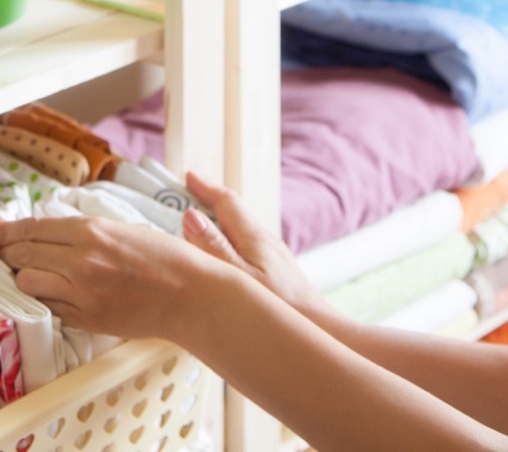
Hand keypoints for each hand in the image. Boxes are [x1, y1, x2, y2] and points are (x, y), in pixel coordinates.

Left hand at [0, 215, 220, 341]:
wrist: (193, 296)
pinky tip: (42, 295)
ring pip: (27, 284)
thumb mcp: (121, 228)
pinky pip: (49, 307)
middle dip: (2, 255)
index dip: (2, 232)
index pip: (31, 229)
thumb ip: (82, 231)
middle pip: (22, 255)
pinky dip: (40, 300)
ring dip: (19, 279)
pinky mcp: (87, 318)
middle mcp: (81, 260)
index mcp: (90, 231)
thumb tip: (46, 232)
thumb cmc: (164, 257)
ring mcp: (82, 293)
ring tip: (19, 277)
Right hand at [181, 172, 329, 317]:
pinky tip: (220, 260)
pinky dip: (226, 241)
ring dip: (217, 222)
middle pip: (233, 212)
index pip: (226, 201)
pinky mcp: (276, 272)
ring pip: (239, 229)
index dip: (204, 187)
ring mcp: (273, 256)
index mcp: (254, 236)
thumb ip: (213, 247)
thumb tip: (190, 216)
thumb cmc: (281, 307)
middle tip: (182, 198)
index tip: (186, 177)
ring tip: (194, 228)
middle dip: (208, 201)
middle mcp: (265, 240)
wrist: (324, 331)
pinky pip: (245, 246)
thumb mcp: (239, 277)